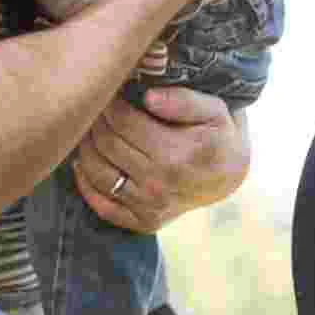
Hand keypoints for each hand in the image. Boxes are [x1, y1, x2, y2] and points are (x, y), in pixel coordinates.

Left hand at [73, 87, 250, 232]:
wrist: (230, 177)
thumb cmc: (218, 135)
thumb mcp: (215, 110)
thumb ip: (184, 100)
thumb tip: (148, 97)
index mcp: (176, 154)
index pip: (122, 121)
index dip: (110, 102)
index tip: (110, 91)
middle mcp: (159, 185)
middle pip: (106, 143)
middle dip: (96, 120)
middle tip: (98, 107)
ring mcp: (150, 207)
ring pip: (96, 172)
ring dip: (86, 147)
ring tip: (90, 129)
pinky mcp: (143, 222)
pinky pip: (101, 205)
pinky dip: (85, 183)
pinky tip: (83, 162)